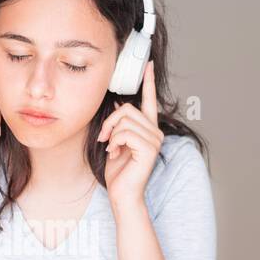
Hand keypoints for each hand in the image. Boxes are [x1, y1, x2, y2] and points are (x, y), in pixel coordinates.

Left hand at [97, 62, 163, 208]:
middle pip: (128, 109)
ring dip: (111, 133)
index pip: (149, 100)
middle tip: (104, 139)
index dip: (148, 82)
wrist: (122, 194)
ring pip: (125, 120)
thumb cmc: (118, 171)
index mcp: (148, 129)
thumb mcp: (116, 142)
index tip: (147, 64)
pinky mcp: (150, 148)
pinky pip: (125, 132)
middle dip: (110, 122)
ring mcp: (155, 140)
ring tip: (111, 148)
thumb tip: (118, 102)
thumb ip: (120, 124)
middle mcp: (155, 132)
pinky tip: (115, 154)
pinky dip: (115, 142)